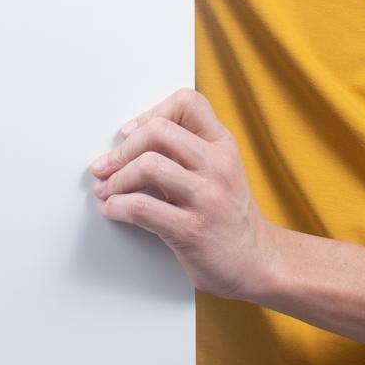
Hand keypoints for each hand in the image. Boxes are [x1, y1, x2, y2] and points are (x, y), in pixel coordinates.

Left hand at [89, 87, 277, 300]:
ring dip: (116, 179)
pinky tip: (113, 209)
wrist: (257, 262)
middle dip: (123, 149)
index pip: (187, 102)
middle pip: (158, 131)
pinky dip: (116, 206)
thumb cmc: (229, 215)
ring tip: (107, 190)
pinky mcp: (191, 230)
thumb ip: (186, 149)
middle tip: (107, 165)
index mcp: (223, 145)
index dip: (151, 112)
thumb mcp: (220, 169)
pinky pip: (142, 208)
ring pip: (148, 166)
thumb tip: (129, 140)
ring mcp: (206, 198)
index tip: (130, 134)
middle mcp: (218, 165)